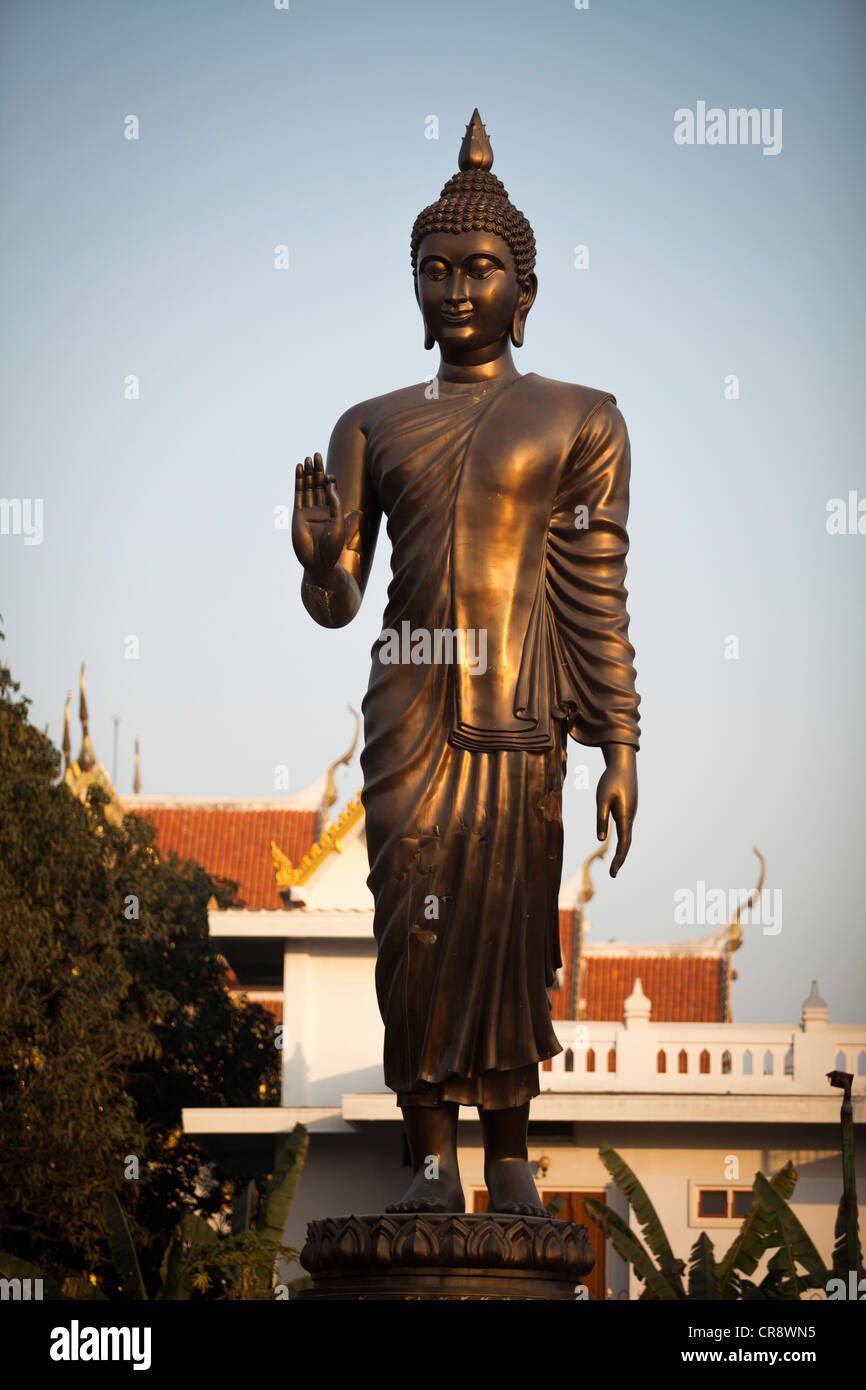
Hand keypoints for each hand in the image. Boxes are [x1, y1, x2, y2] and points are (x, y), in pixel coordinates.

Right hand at [292, 454, 344, 578]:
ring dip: (308, 474)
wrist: (319, 562)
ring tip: (307, 459)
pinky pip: (298, 495)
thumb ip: (335, 502)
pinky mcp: (298, 515)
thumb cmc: (333, 546)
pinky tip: (299, 471)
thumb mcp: (338, 522)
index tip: (329, 474)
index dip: (329, 479)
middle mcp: (321, 509)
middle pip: (319, 485)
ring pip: (308, 488)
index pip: (331, 490)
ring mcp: (309, 511)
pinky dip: (299, 483)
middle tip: (316, 455)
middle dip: (317, 470)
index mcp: (333, 511)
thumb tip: (330, 483)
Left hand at [596, 743, 637, 876]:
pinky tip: (619, 843)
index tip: (613, 872)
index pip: (623, 843)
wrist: (623, 764)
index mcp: (624, 816)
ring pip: (627, 835)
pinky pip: (626, 827)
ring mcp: (631, 812)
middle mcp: (630, 816)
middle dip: (620, 859)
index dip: (618, 859)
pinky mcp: (628, 808)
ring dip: (622, 850)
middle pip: (626, 842)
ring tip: (615, 862)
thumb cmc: (610, 780)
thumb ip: (601, 818)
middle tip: (613, 874)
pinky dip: (623, 839)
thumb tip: (599, 838)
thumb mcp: (601, 799)